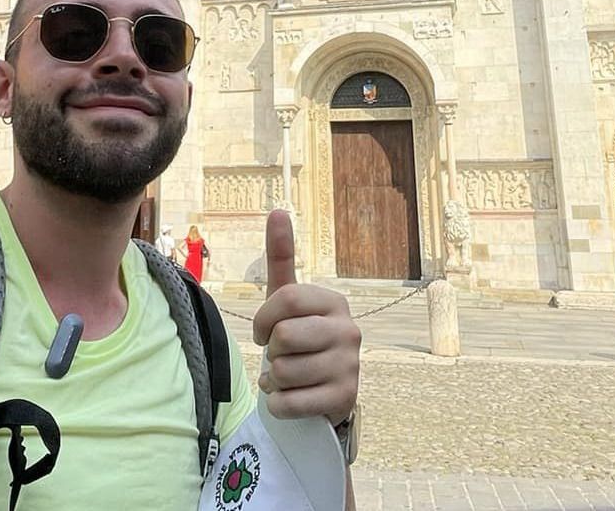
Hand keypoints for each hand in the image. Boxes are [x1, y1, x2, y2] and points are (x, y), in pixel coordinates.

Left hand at [252, 209, 359, 422]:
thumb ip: (282, 258)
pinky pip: (290, 402)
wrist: (322, 395)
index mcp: (334, 302)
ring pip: (283, 371)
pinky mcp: (344, 398)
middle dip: (271, 351)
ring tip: (289, 378)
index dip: (263, 318)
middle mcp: (349, 330)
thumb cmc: (300, 341)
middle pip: (283, 335)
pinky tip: (292, 398)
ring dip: (275, 380)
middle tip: (283, 356)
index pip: (285, 299)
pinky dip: (279, 404)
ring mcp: (350, 365)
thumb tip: (278, 210)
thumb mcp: (288, 301)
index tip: (265, 331)